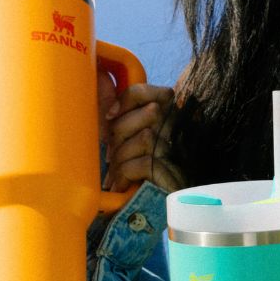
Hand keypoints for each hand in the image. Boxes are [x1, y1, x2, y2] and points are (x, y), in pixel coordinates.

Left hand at [99, 78, 183, 193]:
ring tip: (116, 174)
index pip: (145, 91)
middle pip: (145, 114)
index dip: (124, 101)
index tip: (109, 117)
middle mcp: (177, 128)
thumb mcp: (130, 136)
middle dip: (120, 136)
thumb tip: (101, 77)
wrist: (159, 203)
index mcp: (166, 113)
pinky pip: (142, 163)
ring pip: (143, 139)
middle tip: (112, 156)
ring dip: (122, 159)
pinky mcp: (173, 172)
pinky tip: (122, 185)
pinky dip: (125, 175)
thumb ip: (120, 110)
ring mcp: (177, 149)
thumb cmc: (140, 168)